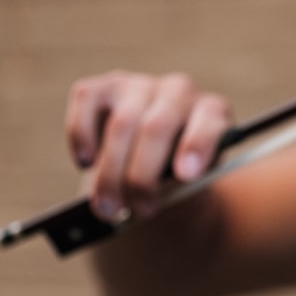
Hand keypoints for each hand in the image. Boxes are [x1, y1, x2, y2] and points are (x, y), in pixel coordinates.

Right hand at [64, 70, 231, 219]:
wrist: (153, 165)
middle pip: (157, 129)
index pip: (210, 123)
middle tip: (139, 210)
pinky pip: (86, 102)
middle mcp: (179, 92)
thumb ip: (179, 190)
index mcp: (213, 113)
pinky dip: (82, 136)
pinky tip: (86, 163)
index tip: (186, 175)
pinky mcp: (103, 87)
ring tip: (108, 208)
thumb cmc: (177, 178)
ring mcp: (139, 85)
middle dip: (142, 177)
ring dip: (111, 173)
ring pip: (121, 125)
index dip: (197, 146)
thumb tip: (143, 200)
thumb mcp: (190, 188)